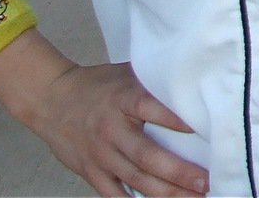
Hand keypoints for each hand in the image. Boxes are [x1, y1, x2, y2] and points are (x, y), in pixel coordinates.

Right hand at [31, 60, 207, 196]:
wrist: (52, 100)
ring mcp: (100, 155)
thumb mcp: (127, 74)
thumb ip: (155, 83)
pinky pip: (114, 194)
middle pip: (146, 155)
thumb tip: (195, 84)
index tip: (204, 131)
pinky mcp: (91, 172)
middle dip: (179, 171)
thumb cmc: (98, 85)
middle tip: (206, 181)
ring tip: (195, 197)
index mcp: (124, 100)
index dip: (176, 120)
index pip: (151, 109)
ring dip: (166, 192)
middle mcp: (112, 130)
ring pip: (136, 179)